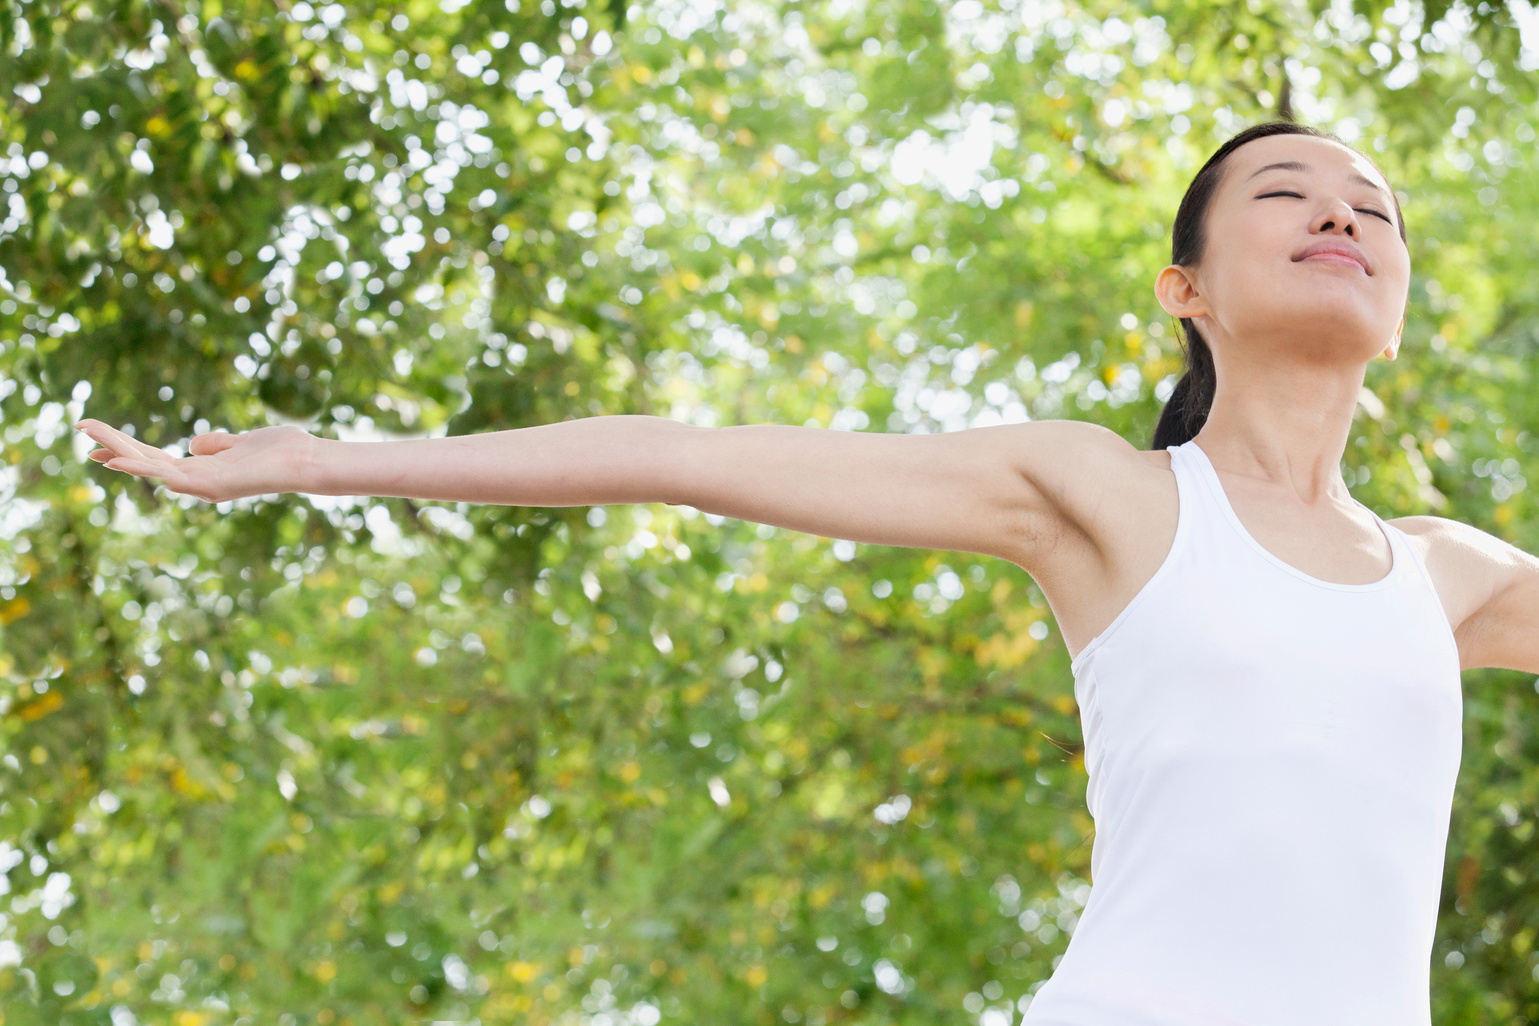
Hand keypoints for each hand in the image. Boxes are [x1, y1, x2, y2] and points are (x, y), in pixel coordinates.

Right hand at [76, 419, 318, 502]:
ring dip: (118, 450)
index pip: (155, 459)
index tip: (99, 440)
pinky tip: (117, 460)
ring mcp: (202, 485)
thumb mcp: (242, 441)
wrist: (308, 460)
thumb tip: (192, 442)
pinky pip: (168, 475)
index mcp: (203, 470)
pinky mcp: (209, 485)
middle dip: (113, 445)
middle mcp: (198, 481)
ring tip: (89, 434)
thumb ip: (217, 443)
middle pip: (146, 462)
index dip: (127, 448)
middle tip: (81, 427)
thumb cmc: (282, 451)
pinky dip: (141, 468)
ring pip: (150, 466)